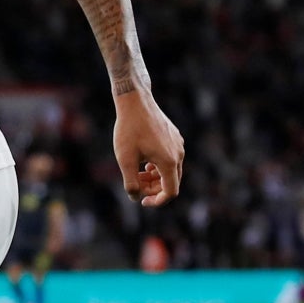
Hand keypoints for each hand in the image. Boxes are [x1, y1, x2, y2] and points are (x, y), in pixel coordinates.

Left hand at [113, 91, 182, 206]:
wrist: (135, 101)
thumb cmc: (129, 130)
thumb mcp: (125, 159)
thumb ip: (131, 182)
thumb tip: (135, 198)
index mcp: (169, 161)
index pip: (170, 192)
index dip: (157, 201)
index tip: (142, 201)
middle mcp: (178, 154)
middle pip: (171, 182)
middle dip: (153, 188)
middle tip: (135, 184)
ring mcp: (178, 144)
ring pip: (170, 170)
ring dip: (155, 177)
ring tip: (138, 173)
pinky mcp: (175, 137)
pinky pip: (170, 158)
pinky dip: (158, 165)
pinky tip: (145, 161)